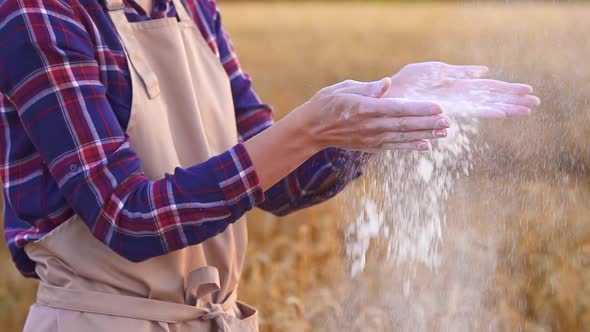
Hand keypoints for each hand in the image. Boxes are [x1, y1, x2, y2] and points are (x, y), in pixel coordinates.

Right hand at [294, 78, 451, 152]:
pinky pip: (394, 146)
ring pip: (403, 137)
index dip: (420, 109)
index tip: (439, 108)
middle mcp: (370, 126)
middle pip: (405, 125)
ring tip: (444, 132)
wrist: (311, 130)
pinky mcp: (370, 146)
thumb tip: (386, 83)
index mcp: (365, 108)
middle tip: (449, 122)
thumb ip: (367, 88)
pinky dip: (410, 146)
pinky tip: (425, 145)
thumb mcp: (343, 88)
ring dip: (425, 135)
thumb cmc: (326, 103)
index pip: (398, 108)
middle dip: (429, 123)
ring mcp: (371, 138)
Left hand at [385, 62, 540, 117]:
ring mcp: (454, 105)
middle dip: (513, 101)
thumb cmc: (408, 82)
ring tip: (526, 109)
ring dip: (506, 108)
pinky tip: (500, 112)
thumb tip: (484, 70)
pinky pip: (468, 110)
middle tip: (536, 103)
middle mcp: (460, 99)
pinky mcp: (445, 110)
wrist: (388, 94)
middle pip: (492, 99)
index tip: (528, 90)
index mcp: (460, 87)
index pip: (489, 89)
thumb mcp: (436, 70)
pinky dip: (485, 111)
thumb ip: (460, 71)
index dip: (508, 90)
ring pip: (485, 106)